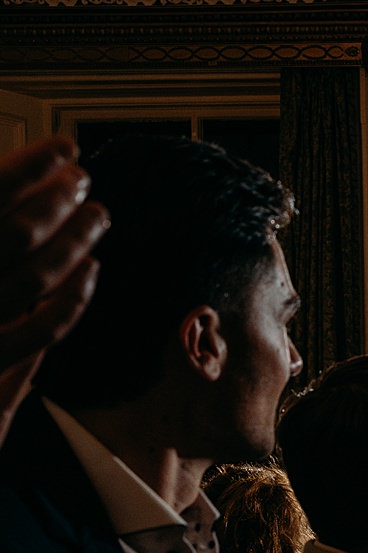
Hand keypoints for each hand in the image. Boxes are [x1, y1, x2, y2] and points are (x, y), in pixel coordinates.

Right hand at [0, 137, 109, 443]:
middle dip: (52, 198)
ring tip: (98, 214)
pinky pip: (38, 331)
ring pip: (29, 274)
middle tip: (85, 180)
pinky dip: (69, 297)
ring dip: (71, 240)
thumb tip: (18, 200)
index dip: (24, 167)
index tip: (63, 147)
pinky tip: (93, 273)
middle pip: (8, 231)